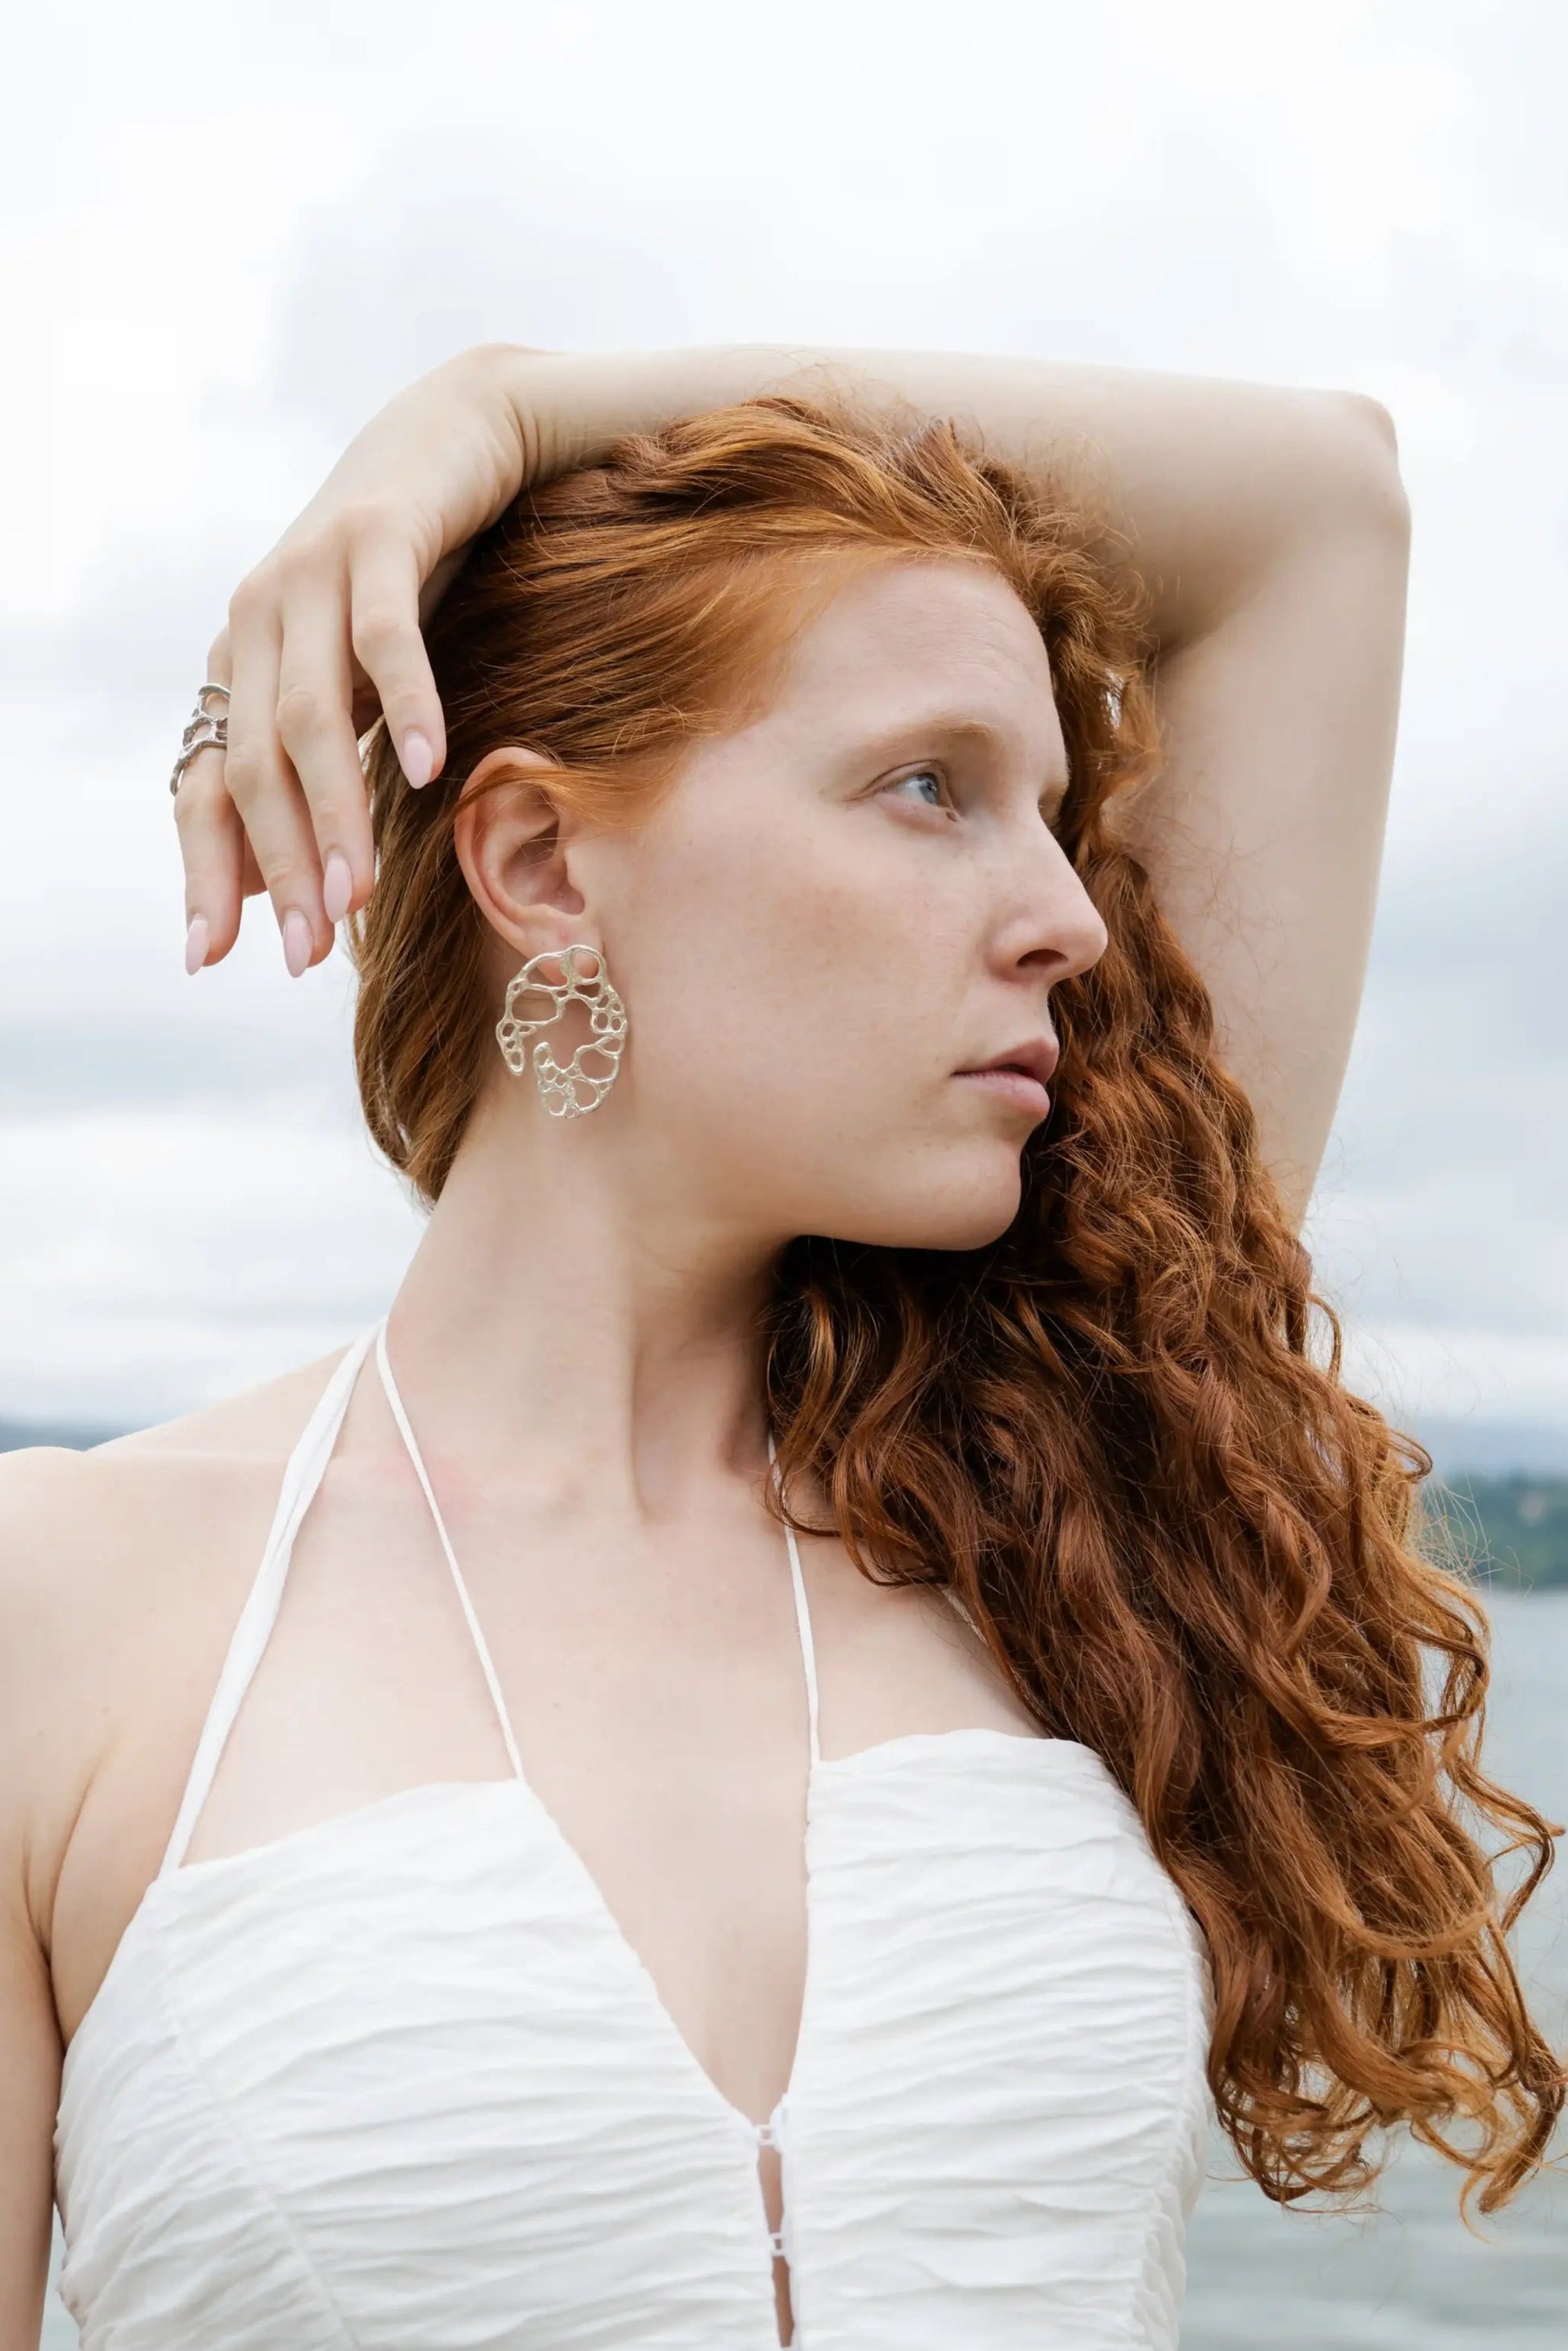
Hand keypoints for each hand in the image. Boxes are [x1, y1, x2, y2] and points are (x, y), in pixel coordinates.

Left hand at [174, 346, 537, 974]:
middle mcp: (257, 619)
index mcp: (241, 663)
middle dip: (279, 868)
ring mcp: (312, 572)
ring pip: (311, 718)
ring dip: (334, 814)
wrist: (457, 434)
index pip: (205, 786)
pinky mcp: (380, 538)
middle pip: (253, 768)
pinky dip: (406, 705)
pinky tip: (429, 770)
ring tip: (358, 895)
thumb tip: (278, 892)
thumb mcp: (353, 685)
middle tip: (307, 952)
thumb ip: (315, 772)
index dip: (206, 872)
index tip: (213, 960)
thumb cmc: (409, 579)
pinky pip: (386, 636)